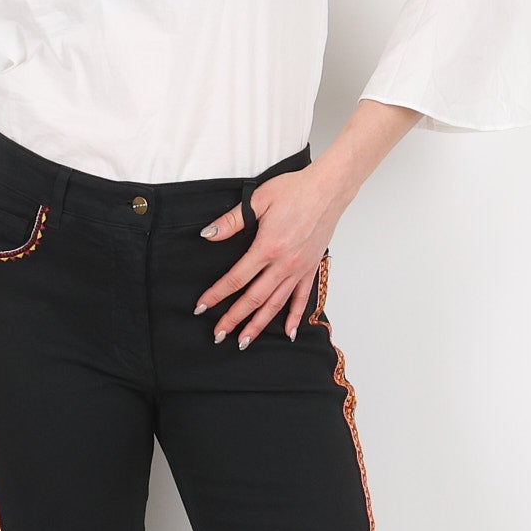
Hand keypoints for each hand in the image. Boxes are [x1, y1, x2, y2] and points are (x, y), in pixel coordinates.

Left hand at [195, 163, 348, 346]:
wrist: (329, 189)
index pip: (236, 279)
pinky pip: (302, 298)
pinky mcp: (311, 268)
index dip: (217, 295)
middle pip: (254, 298)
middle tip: (218, 335)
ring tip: (244, 341)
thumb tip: (208, 235)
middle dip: (234, 319)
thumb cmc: (295, 190)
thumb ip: (232, 221)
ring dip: (259, 325)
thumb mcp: (258, 200)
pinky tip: (287, 333)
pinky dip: (294, 317)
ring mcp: (299, 269)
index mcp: (267, 248)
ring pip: (275, 304)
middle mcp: (283, 264)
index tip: (202, 307)